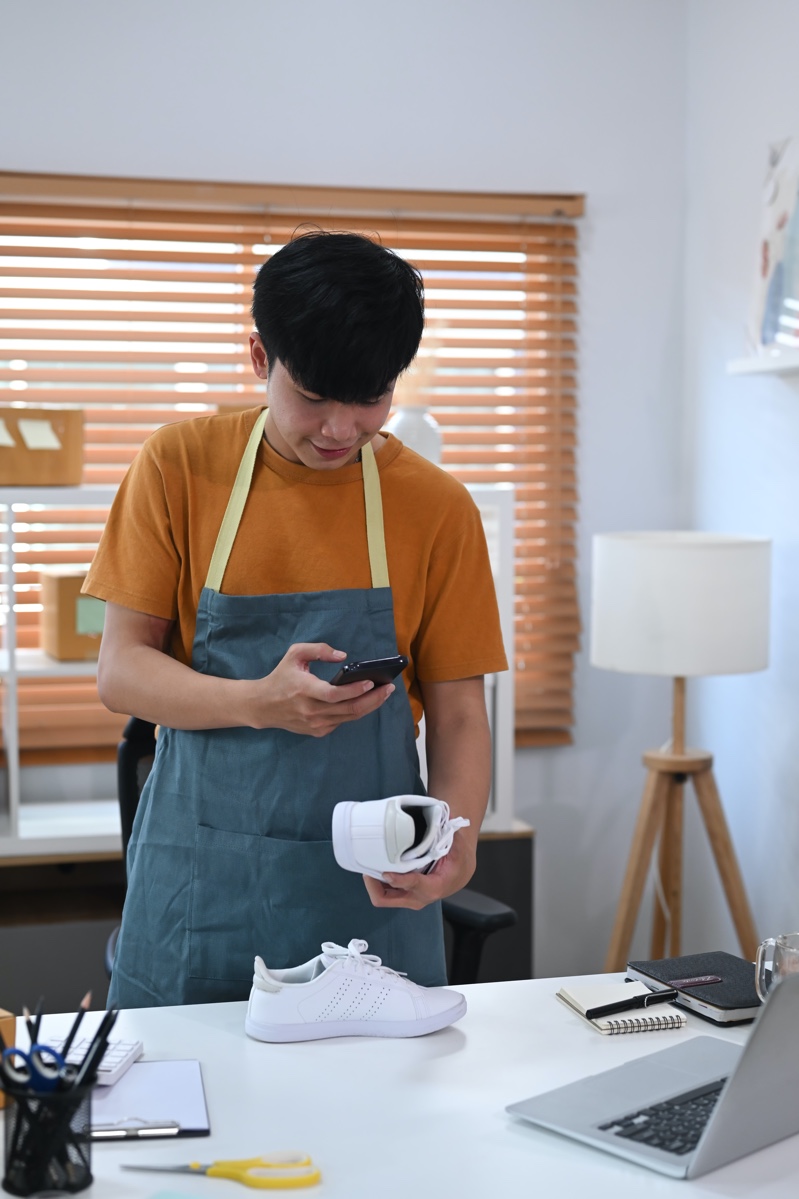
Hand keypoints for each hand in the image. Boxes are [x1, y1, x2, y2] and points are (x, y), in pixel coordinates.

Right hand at [247, 643, 394, 736]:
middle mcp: (311, 710)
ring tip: (384, 694)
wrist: (263, 706)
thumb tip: (343, 656)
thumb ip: (319, 650)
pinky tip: (366, 701)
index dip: (356, 689)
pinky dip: (356, 711)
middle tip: (389, 688)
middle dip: (374, 698)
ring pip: (350, 717)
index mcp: (304, 690)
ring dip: (370, 706)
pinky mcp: (318, 731)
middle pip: (350, 708)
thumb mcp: (295, 654)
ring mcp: (315, 724)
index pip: (335, 694)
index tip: (372, 681)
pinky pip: (343, 721)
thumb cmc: (281, 677)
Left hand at [362, 833, 476, 910]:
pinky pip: (383, 892)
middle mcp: (417, 897)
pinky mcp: (402, 895)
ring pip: (381, 897)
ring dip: (372, 882)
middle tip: (367, 865)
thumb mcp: (456, 848)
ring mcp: (408, 898)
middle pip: (385, 899)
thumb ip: (447, 835)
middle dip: (372, 884)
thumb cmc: (456, 862)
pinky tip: (377, 864)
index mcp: (433, 887)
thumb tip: (443, 816)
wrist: (458, 874)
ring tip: (370, 862)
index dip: (397, 879)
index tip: (386, 871)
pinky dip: (377, 881)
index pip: (411, 885)